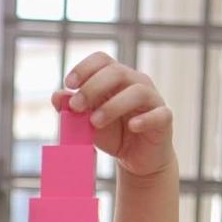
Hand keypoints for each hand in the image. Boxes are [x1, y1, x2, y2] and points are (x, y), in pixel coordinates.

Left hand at [51, 51, 176, 178]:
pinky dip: (144, 119)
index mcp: (117, 78)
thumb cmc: (113, 135)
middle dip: (93, 88)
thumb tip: (57, 96)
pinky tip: (132, 126)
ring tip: (95, 122)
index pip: (102, 60)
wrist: (137, 160)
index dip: (85, 68)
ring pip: (137, 92)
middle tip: (76, 107)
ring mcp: (152, 99)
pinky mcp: (164, 119)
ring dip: (113, 106)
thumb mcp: (89, 123)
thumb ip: (74, 110)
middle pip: (116, 72)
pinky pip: (158, 114)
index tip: (69, 84)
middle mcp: (136, 82)